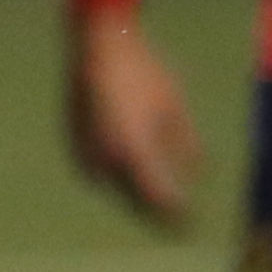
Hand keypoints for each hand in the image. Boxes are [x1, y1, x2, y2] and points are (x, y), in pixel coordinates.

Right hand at [70, 15, 199, 226]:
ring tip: (154, 203)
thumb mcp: (174, 106)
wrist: (98, 45)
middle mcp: (106, 157)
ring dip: (132, 196)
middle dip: (154, 213)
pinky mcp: (73, 140)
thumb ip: (186, 143)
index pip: (158, 197)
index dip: (175, 215)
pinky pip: (95, 172)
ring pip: (111, 187)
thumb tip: (199, 172)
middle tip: (174, 225)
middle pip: (132, 199)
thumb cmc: (143, 71)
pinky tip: (125, 179)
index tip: (190, 225)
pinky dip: (113, 181)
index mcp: (134, 151)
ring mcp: (84, 149)